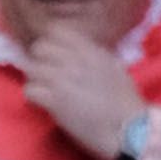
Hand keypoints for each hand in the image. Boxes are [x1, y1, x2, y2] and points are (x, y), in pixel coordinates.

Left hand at [19, 29, 141, 159]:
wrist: (130, 129)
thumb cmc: (126, 103)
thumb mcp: (114, 68)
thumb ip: (93, 56)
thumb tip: (75, 52)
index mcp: (90, 50)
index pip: (56, 30)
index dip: (51, 42)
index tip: (54, 55)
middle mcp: (73, 60)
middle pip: (39, 48)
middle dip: (40, 60)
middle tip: (46, 75)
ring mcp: (61, 78)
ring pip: (31, 68)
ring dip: (36, 79)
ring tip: (44, 90)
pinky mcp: (54, 99)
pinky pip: (30, 90)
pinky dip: (33, 97)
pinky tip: (43, 104)